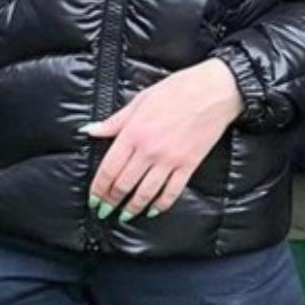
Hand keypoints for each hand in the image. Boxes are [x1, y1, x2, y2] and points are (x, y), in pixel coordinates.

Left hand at [84, 58, 243, 219]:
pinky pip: (172, 191)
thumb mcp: (140, 100)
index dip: (98, 188)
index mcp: (133, 133)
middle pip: (124, 184)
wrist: (214, 90)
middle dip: (111, 201)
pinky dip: (161, 205)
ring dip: (132, 208)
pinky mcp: (188, 165)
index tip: (93, 198)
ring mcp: (170, 160)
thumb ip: (115, 121)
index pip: (108, 169)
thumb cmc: (178, 89)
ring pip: (145, 193)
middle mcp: (149, 150)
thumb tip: (91, 130)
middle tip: (104, 210)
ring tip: (125, 215)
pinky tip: (153, 210)